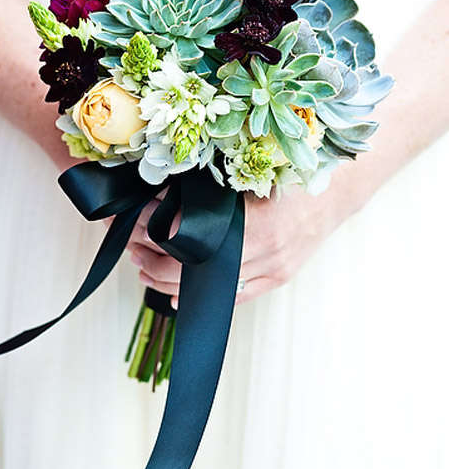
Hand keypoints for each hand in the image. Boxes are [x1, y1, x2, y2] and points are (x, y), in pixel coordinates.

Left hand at [126, 178, 348, 306]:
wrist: (337, 189)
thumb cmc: (294, 173)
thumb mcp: (249, 171)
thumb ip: (210, 186)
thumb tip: (162, 191)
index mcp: (253, 222)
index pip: (186, 236)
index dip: (153, 230)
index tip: (132, 220)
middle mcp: (263, 252)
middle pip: (191, 267)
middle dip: (152, 258)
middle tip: (130, 246)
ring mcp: (272, 269)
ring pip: (209, 287)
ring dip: (169, 280)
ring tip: (144, 268)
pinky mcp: (277, 278)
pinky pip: (234, 297)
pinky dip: (202, 298)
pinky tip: (176, 297)